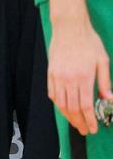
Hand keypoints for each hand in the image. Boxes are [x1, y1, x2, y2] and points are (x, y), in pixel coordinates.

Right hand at [48, 10, 112, 135]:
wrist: (69, 28)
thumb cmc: (88, 42)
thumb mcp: (103, 61)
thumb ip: (105, 82)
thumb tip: (109, 99)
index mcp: (84, 77)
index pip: (86, 105)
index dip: (89, 120)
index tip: (93, 129)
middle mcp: (69, 79)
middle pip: (73, 108)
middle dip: (79, 122)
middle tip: (85, 130)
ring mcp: (57, 76)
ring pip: (61, 103)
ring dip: (68, 116)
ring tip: (75, 123)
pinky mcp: (50, 73)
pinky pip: (52, 93)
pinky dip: (58, 104)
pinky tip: (64, 108)